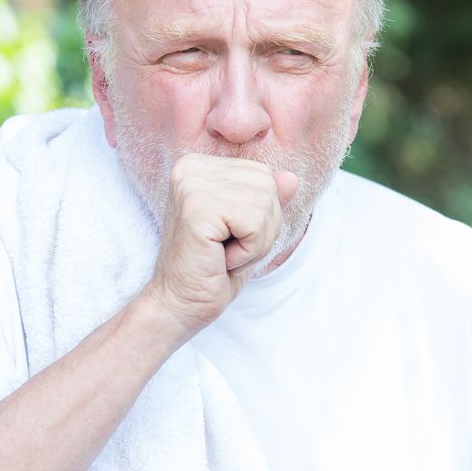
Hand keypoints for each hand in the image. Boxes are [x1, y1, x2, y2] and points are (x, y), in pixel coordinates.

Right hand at [143, 153, 298, 334]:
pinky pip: (254, 224)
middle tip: (227, 250)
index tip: (228, 236)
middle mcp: (191, 167)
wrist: (179, 304)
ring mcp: (191, 184)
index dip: (260, 215)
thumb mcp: (248, 229)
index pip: (264, 176)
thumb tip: (292, 177)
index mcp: (200, 166)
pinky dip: (248, 251)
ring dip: (255, 243)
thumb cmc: (212, 269)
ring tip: (223, 255)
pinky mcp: (197, 207)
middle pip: (267, 187)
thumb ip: (267, 199)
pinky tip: (221, 260)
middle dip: (261, 229)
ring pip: (264, 206)